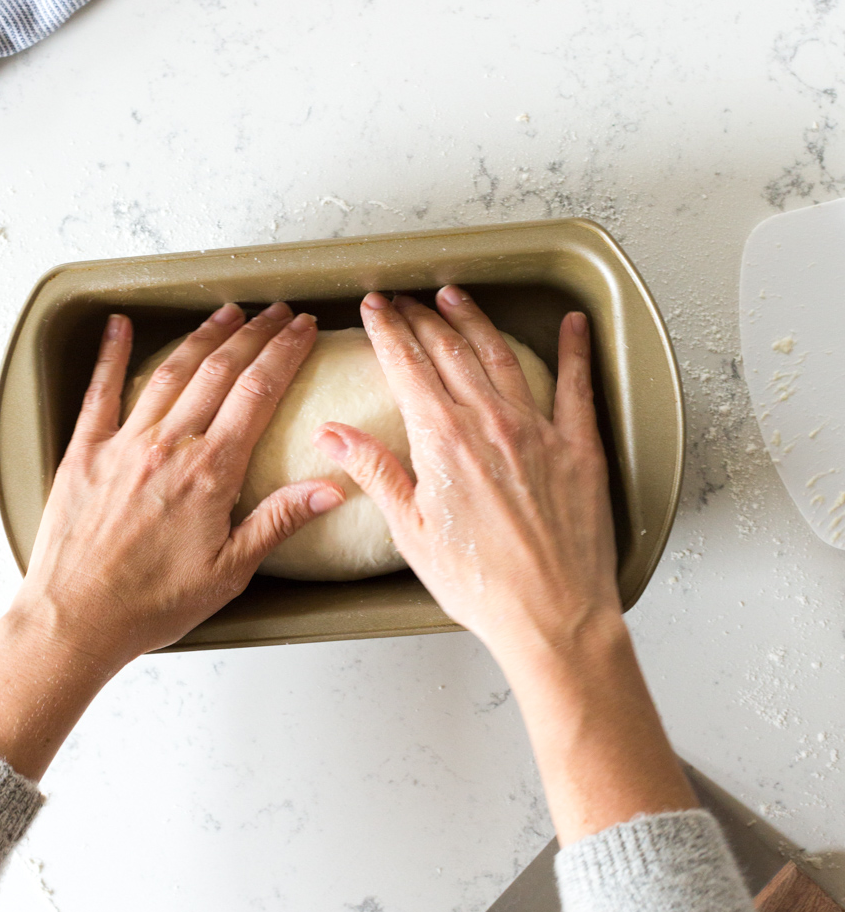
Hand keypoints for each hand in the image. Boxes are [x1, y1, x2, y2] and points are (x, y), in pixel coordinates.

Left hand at [18, 301, 344, 665]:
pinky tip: (120, 326)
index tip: (301, 329)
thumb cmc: (152, 603)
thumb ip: (279, 520)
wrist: (77, 619)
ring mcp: (123, 444)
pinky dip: (111, 354)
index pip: (258, 393)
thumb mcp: (230, 571)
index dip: (284, 353)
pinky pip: (99, 392)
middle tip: (275, 311)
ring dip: (202, 336)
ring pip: (170, 372)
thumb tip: (332, 486)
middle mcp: (168, 446)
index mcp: (210, 472)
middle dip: (253, 334)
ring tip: (226, 312)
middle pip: (219, 371)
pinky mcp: (84, 453)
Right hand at [314, 286, 618, 667]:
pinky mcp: (578, 446)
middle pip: (450, 350)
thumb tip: (332, 433)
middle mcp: (489, 422)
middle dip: (423, 317)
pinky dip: (574, 349)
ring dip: (475, 320)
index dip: (388, 329)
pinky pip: (576, 385)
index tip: (375, 308)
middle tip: (407, 299)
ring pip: (500, 355)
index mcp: (442, 440)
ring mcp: (537, 430)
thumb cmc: (480, 584)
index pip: (407, 365)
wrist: (551, 613)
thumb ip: (373, 471)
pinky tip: (573, 325)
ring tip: (457, 297)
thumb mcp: (410, 530)